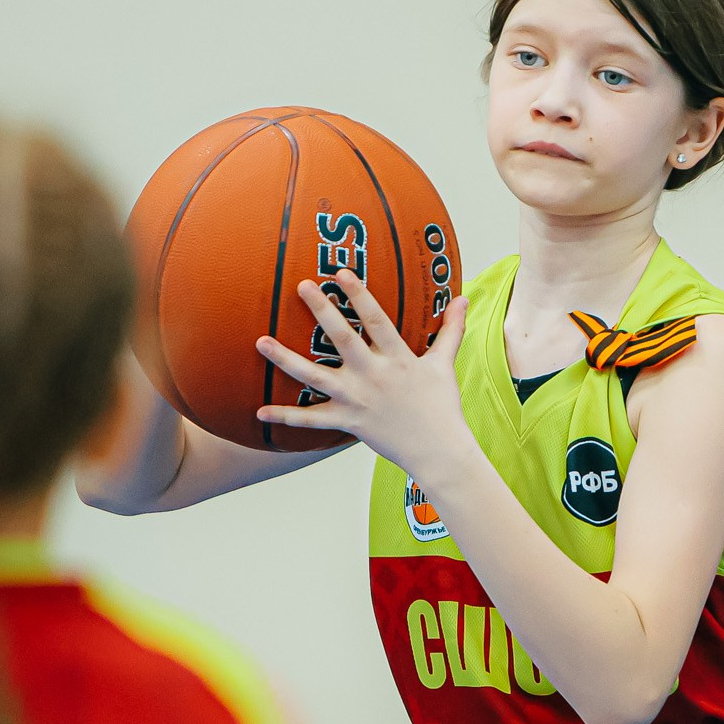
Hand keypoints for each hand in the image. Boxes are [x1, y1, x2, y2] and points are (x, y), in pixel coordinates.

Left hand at [255, 272, 472, 480]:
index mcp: (397, 358)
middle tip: (302, 285)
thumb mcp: (445, 364)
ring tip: (260, 341)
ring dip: (285, 359)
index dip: (359, 294)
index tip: (341, 273)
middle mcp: (373, 375)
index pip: (376, 319)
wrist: (437, 450)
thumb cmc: (442, 406)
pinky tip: (260, 410)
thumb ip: (450, 330)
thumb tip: (464, 299)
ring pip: (314, 376)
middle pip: (342, 338)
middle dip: (321, 310)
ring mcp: (357, 399)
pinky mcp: (347, 421)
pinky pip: (311, 420)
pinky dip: (286, 416)